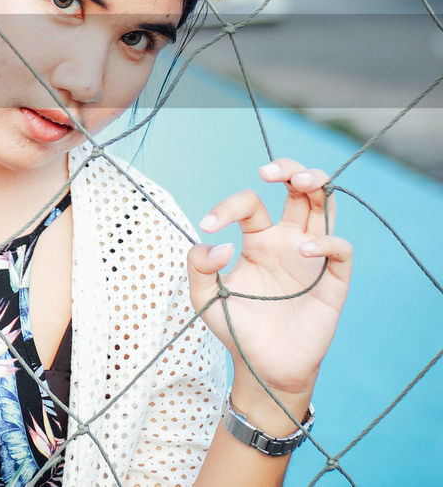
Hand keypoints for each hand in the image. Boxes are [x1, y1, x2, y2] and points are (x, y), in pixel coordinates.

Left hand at [187, 158, 351, 412]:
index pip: (250, 205)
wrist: (263, 368)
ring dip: (317, 186)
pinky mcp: (332, 281)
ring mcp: (312, 258)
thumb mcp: (203, 297)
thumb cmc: (236, 329)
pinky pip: (340, 249)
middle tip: (269, 171)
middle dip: (290, 169)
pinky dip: (326, 242)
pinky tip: (303, 249)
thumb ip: (198, 265)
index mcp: (258, 240)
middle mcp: (287, 241)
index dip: (229, 206)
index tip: (209, 225)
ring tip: (299, 182)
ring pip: (325, 207)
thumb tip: (220, 244)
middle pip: (299, 190)